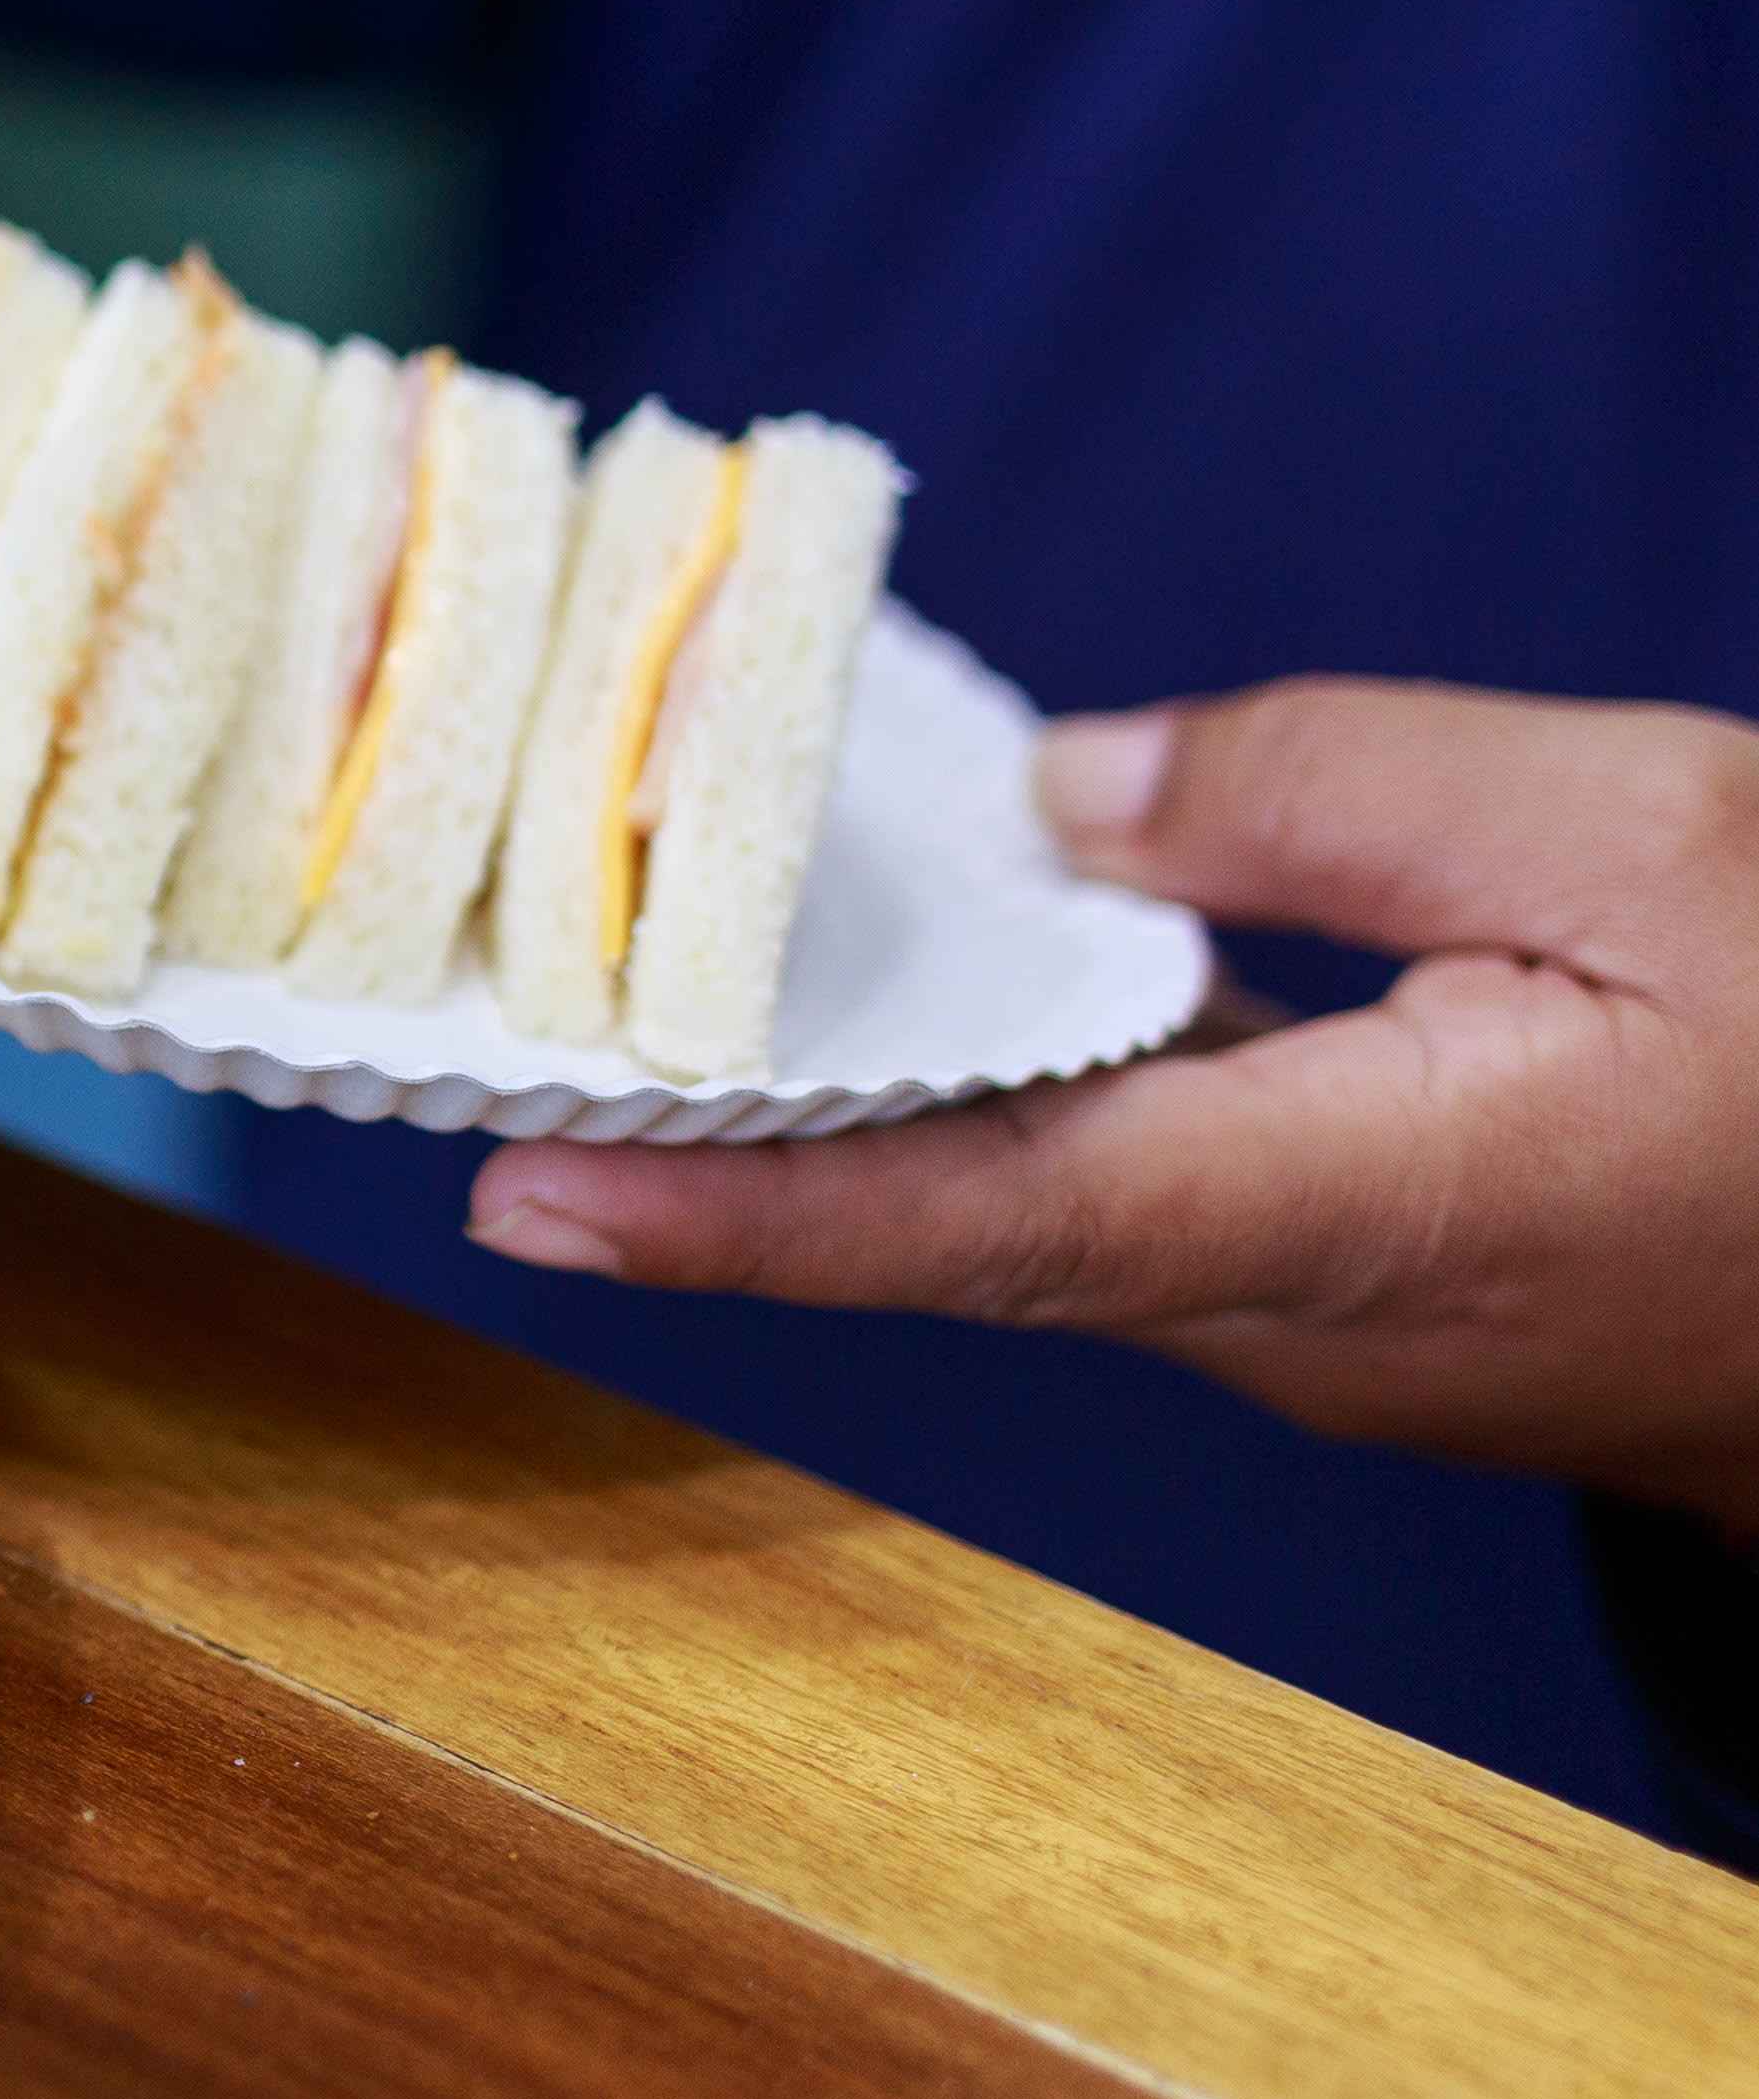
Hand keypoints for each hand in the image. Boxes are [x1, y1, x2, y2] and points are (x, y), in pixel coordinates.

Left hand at [466, 680, 1758, 1516]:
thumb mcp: (1656, 838)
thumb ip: (1335, 788)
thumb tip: (1070, 796)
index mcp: (1364, 1209)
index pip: (980, 1222)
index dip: (733, 1211)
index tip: (517, 1185)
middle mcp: (1289, 1306)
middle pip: (938, 1220)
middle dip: (695, 1145)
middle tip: (458, 1052)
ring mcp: (1311, 1310)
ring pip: (1006, 1205)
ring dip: (810, 1118)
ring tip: (585, 1005)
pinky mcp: (1342, 1272)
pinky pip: (1101, 1182)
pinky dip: (962, 1096)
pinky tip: (854, 997)